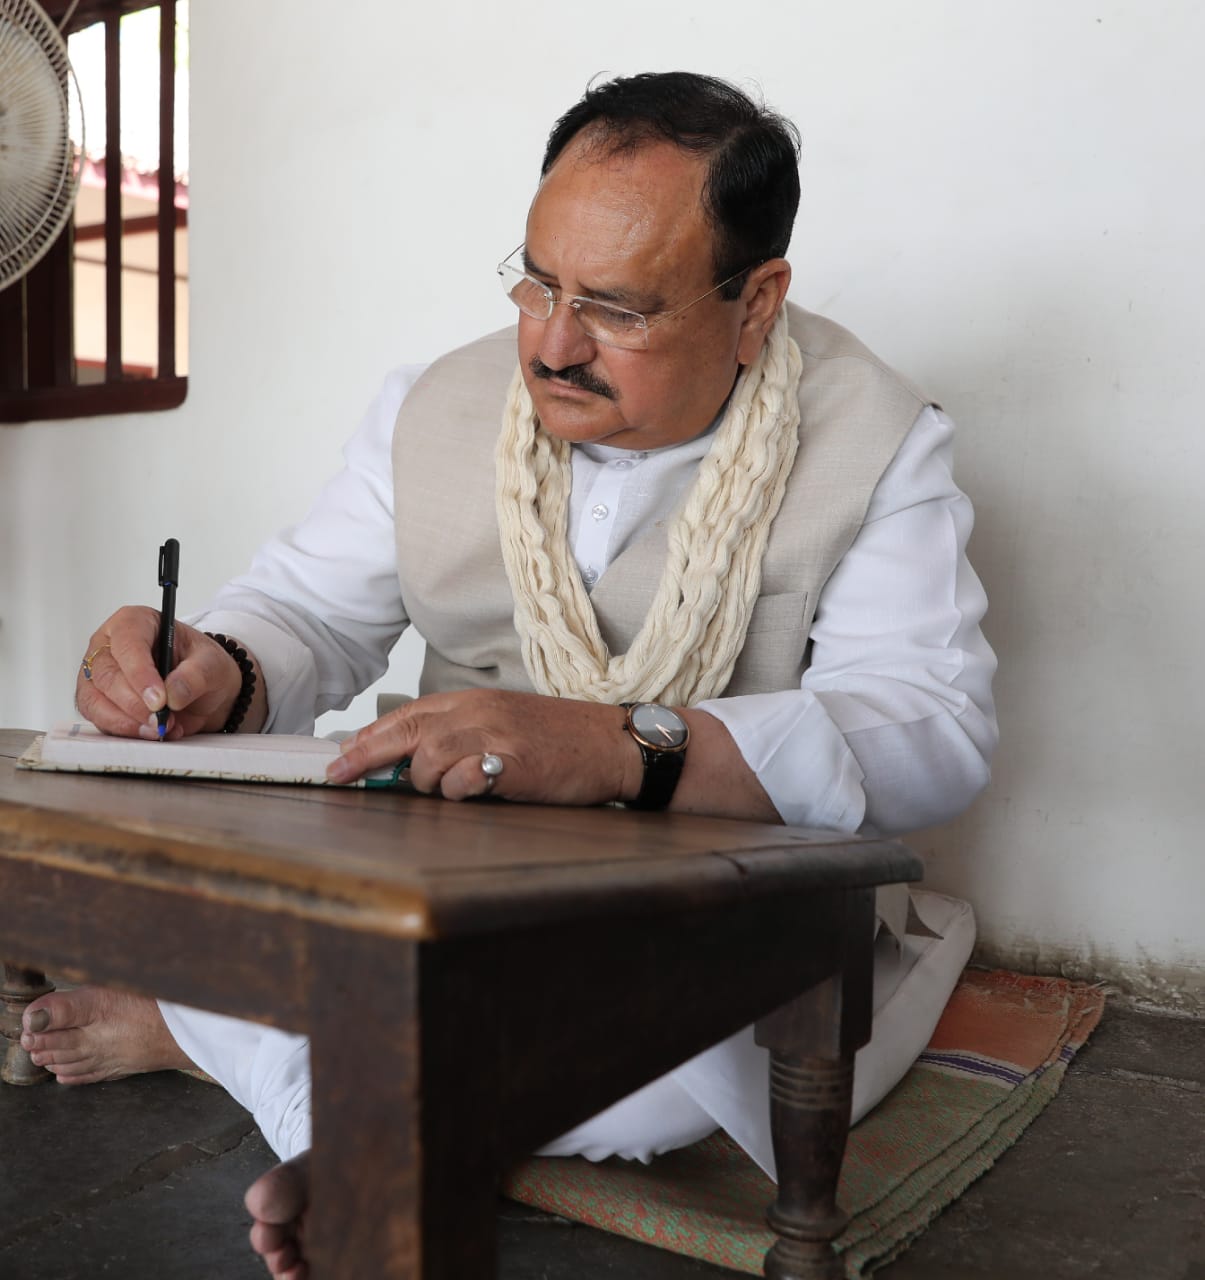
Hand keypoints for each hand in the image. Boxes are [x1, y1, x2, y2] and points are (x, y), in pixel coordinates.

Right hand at [75, 607, 245, 738]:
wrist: (205, 691)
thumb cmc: (203, 666)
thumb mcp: (212, 663)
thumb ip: (196, 675)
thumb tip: (173, 694)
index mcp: (135, 622)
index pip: (128, 643)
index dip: (140, 673)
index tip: (159, 699)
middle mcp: (109, 646)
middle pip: (106, 675)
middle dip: (134, 703)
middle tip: (161, 719)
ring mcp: (98, 675)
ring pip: (95, 701)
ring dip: (127, 721)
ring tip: (159, 728)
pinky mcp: (97, 702)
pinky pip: (99, 720)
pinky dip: (125, 731)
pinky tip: (150, 733)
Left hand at [326, 688, 641, 804]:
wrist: (613, 744)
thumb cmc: (560, 739)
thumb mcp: (504, 723)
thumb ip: (460, 734)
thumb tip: (409, 760)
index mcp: (472, 700)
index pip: (405, 715)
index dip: (368, 738)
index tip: (341, 758)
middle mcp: (478, 710)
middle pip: (403, 731)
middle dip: (364, 756)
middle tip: (338, 775)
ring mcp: (494, 734)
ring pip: (428, 758)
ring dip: (428, 782)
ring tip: (456, 788)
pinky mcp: (512, 762)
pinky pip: (463, 780)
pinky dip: (460, 791)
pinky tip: (479, 791)